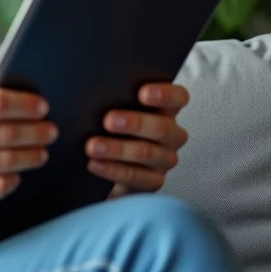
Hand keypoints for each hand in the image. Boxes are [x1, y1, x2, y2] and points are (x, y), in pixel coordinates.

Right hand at [0, 88, 56, 223]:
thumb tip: (15, 102)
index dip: (24, 105)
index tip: (42, 107)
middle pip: (5, 132)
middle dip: (35, 132)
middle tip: (50, 131)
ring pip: (6, 160)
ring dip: (31, 156)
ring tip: (41, 153)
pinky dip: (12, 180)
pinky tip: (17, 175)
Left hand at [86, 83, 189, 197]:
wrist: (102, 165)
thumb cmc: (108, 128)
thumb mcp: (112, 110)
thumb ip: (115, 99)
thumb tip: (98, 89)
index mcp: (165, 110)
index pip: (178, 98)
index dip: (165, 94)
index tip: (143, 93)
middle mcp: (170, 135)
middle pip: (162, 127)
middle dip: (135, 123)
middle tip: (108, 121)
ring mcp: (164, 160)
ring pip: (147, 153)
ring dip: (118, 149)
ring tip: (92, 146)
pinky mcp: (153, 182)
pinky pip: (137, 177)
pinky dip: (113, 170)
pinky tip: (94, 164)